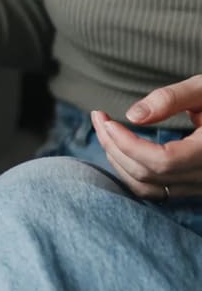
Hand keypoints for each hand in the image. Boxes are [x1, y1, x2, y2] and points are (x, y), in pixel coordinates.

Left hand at [91, 75, 201, 200]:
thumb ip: (172, 98)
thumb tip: (132, 116)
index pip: (161, 160)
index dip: (126, 142)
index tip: (105, 118)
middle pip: (148, 174)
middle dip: (114, 146)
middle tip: (97, 117)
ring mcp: (200, 186)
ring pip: (148, 189)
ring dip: (119, 162)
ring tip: (106, 132)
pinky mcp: (194, 188)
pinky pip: (156, 191)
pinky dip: (132, 173)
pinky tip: (121, 149)